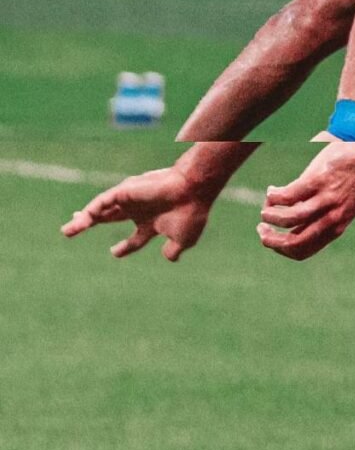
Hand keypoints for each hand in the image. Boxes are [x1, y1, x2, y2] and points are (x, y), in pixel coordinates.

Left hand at [61, 166, 215, 260]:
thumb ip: (174, 249)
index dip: (125, 248)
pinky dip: (91, 210)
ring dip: (83, 220)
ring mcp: (132, 200)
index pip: (135, 238)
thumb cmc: (190, 214)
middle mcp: (140, 209)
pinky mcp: (125, 191)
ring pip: (101, 210)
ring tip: (67, 231)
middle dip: (91, 223)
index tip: (114, 252)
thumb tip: (170, 258)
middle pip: (109, 218)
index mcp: (153, 223)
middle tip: (72, 229)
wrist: (192, 191)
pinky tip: (81, 219)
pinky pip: (102, 201)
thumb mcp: (184, 239)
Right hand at [257, 139, 354, 259]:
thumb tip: (292, 225)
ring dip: (270, 216)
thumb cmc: (350, 176)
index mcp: (336, 226)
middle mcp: (333, 217)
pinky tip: (271, 191)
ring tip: (265, 208)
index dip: (280, 250)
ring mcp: (326, 200)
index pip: (303, 251)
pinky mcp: (318, 181)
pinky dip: (274, 196)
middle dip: (270, 240)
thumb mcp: (340, 205)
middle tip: (261, 229)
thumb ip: (321, 217)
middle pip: (294, 242)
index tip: (270, 240)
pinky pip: (288, 196)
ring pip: (289, 219)